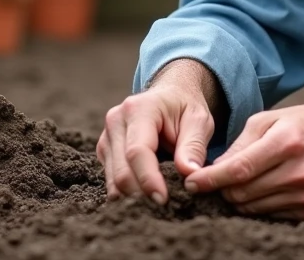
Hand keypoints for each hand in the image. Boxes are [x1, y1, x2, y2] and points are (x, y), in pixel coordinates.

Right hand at [96, 68, 216, 204]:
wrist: (169, 95)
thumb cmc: (185, 108)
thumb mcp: (199, 121)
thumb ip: (194, 147)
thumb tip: (189, 175)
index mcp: (138, 109)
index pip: (137, 151)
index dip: (149, 179)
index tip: (163, 199)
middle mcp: (116, 120)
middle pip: (121, 170)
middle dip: (142, 193)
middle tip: (165, 206)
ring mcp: (106, 136)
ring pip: (113, 179)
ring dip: (135, 195)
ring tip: (158, 200)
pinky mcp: (105, 150)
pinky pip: (112, 180)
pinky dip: (128, 192)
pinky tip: (146, 193)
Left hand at [183, 104, 303, 220]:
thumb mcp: (274, 118)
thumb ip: (242, 143)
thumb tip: (213, 168)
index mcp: (287, 142)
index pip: (238, 169)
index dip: (210, 179)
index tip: (191, 183)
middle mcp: (300, 172)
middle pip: (242, 193)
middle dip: (222, 189)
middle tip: (216, 180)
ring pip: (254, 209)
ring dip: (240, 199)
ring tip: (242, 182)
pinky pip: (272, 216)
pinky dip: (260, 206)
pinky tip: (265, 189)